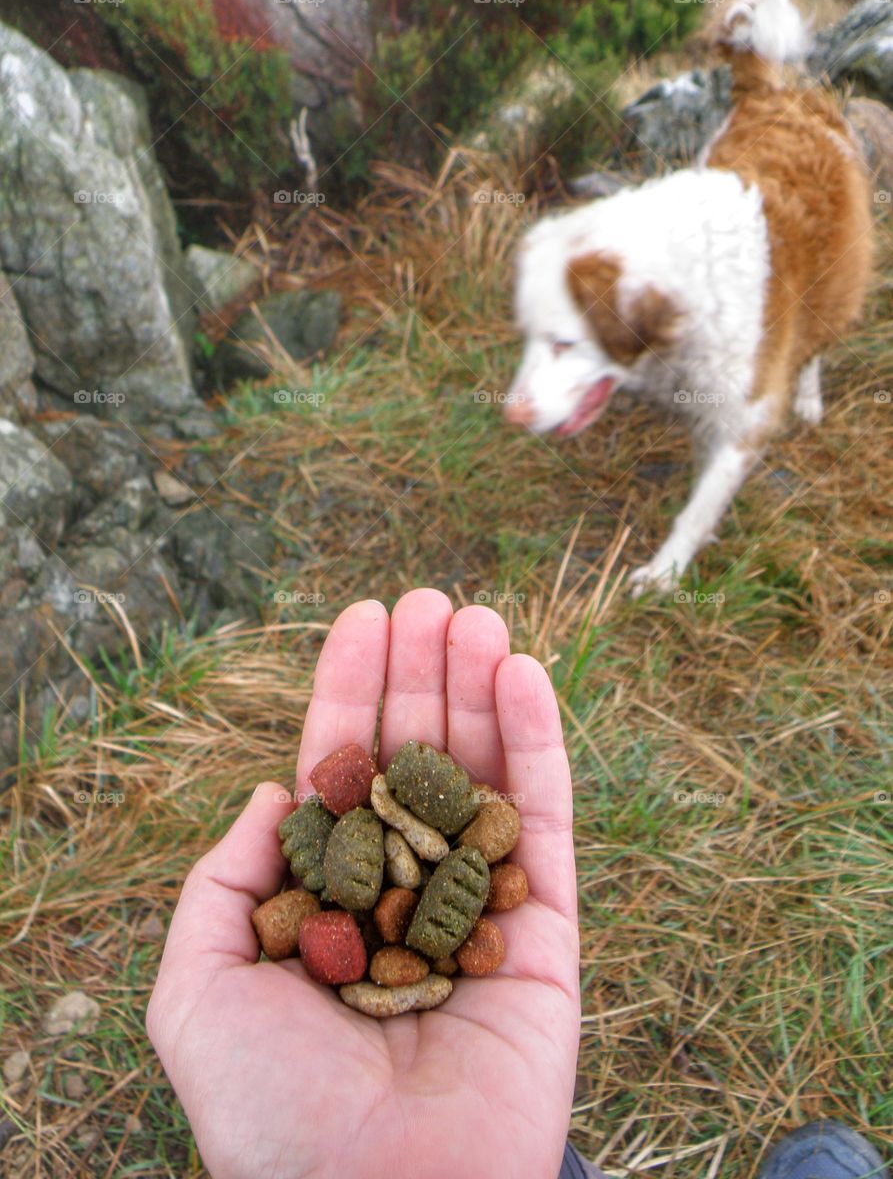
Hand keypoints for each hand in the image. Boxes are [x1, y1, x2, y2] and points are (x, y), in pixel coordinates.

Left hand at [147, 589, 579, 1178]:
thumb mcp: (198, 987)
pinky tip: (525, 674)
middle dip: (422, 674)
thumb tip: (274, 790)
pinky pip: (548, 819)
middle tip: (431, 600)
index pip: (344, 768)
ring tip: (479, 616)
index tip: (366, 615)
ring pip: (485, 772)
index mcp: (330, 895)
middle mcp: (405, 887)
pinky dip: (540, 743)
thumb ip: (224, 880)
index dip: (352, 689)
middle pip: (418, 756)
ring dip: (483, 689)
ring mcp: (479, 903)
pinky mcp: (547, 928)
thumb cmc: (272, 1110)